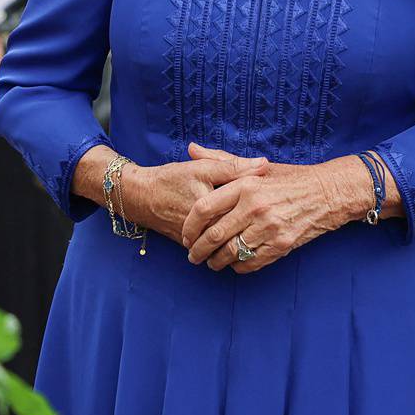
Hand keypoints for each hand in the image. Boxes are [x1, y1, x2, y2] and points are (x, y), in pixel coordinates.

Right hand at [120, 143, 269, 239]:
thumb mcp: (202, 168)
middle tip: (272, 220)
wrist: (140, 197)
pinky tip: (239, 239)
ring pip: (227, 243)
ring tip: (257, 232)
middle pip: (240, 230)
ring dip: (243, 239)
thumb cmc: (171, 179)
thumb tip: (263, 165)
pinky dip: (227, 244)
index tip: (273, 203)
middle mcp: (206, 228)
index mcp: (212, 207)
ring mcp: (197, 240)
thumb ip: (233, 167)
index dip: (263, 207)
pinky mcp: (190, 245)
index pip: (246, 211)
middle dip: (256, 227)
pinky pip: (213, 248)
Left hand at [181, 156, 369, 272]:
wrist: (329, 193)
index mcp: (245, 185)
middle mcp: (255, 207)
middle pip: (214, 235)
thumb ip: (221, 160)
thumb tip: (192, 149)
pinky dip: (238, 266)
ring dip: (215, 262)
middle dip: (197, 250)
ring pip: (230, 253)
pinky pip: (250, 262)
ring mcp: (269, 227)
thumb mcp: (256, 167)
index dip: (189, 226)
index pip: (204, 208)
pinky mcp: (282, 244)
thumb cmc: (289, 179)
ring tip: (211, 263)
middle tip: (192, 255)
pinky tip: (234, 264)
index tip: (185, 235)